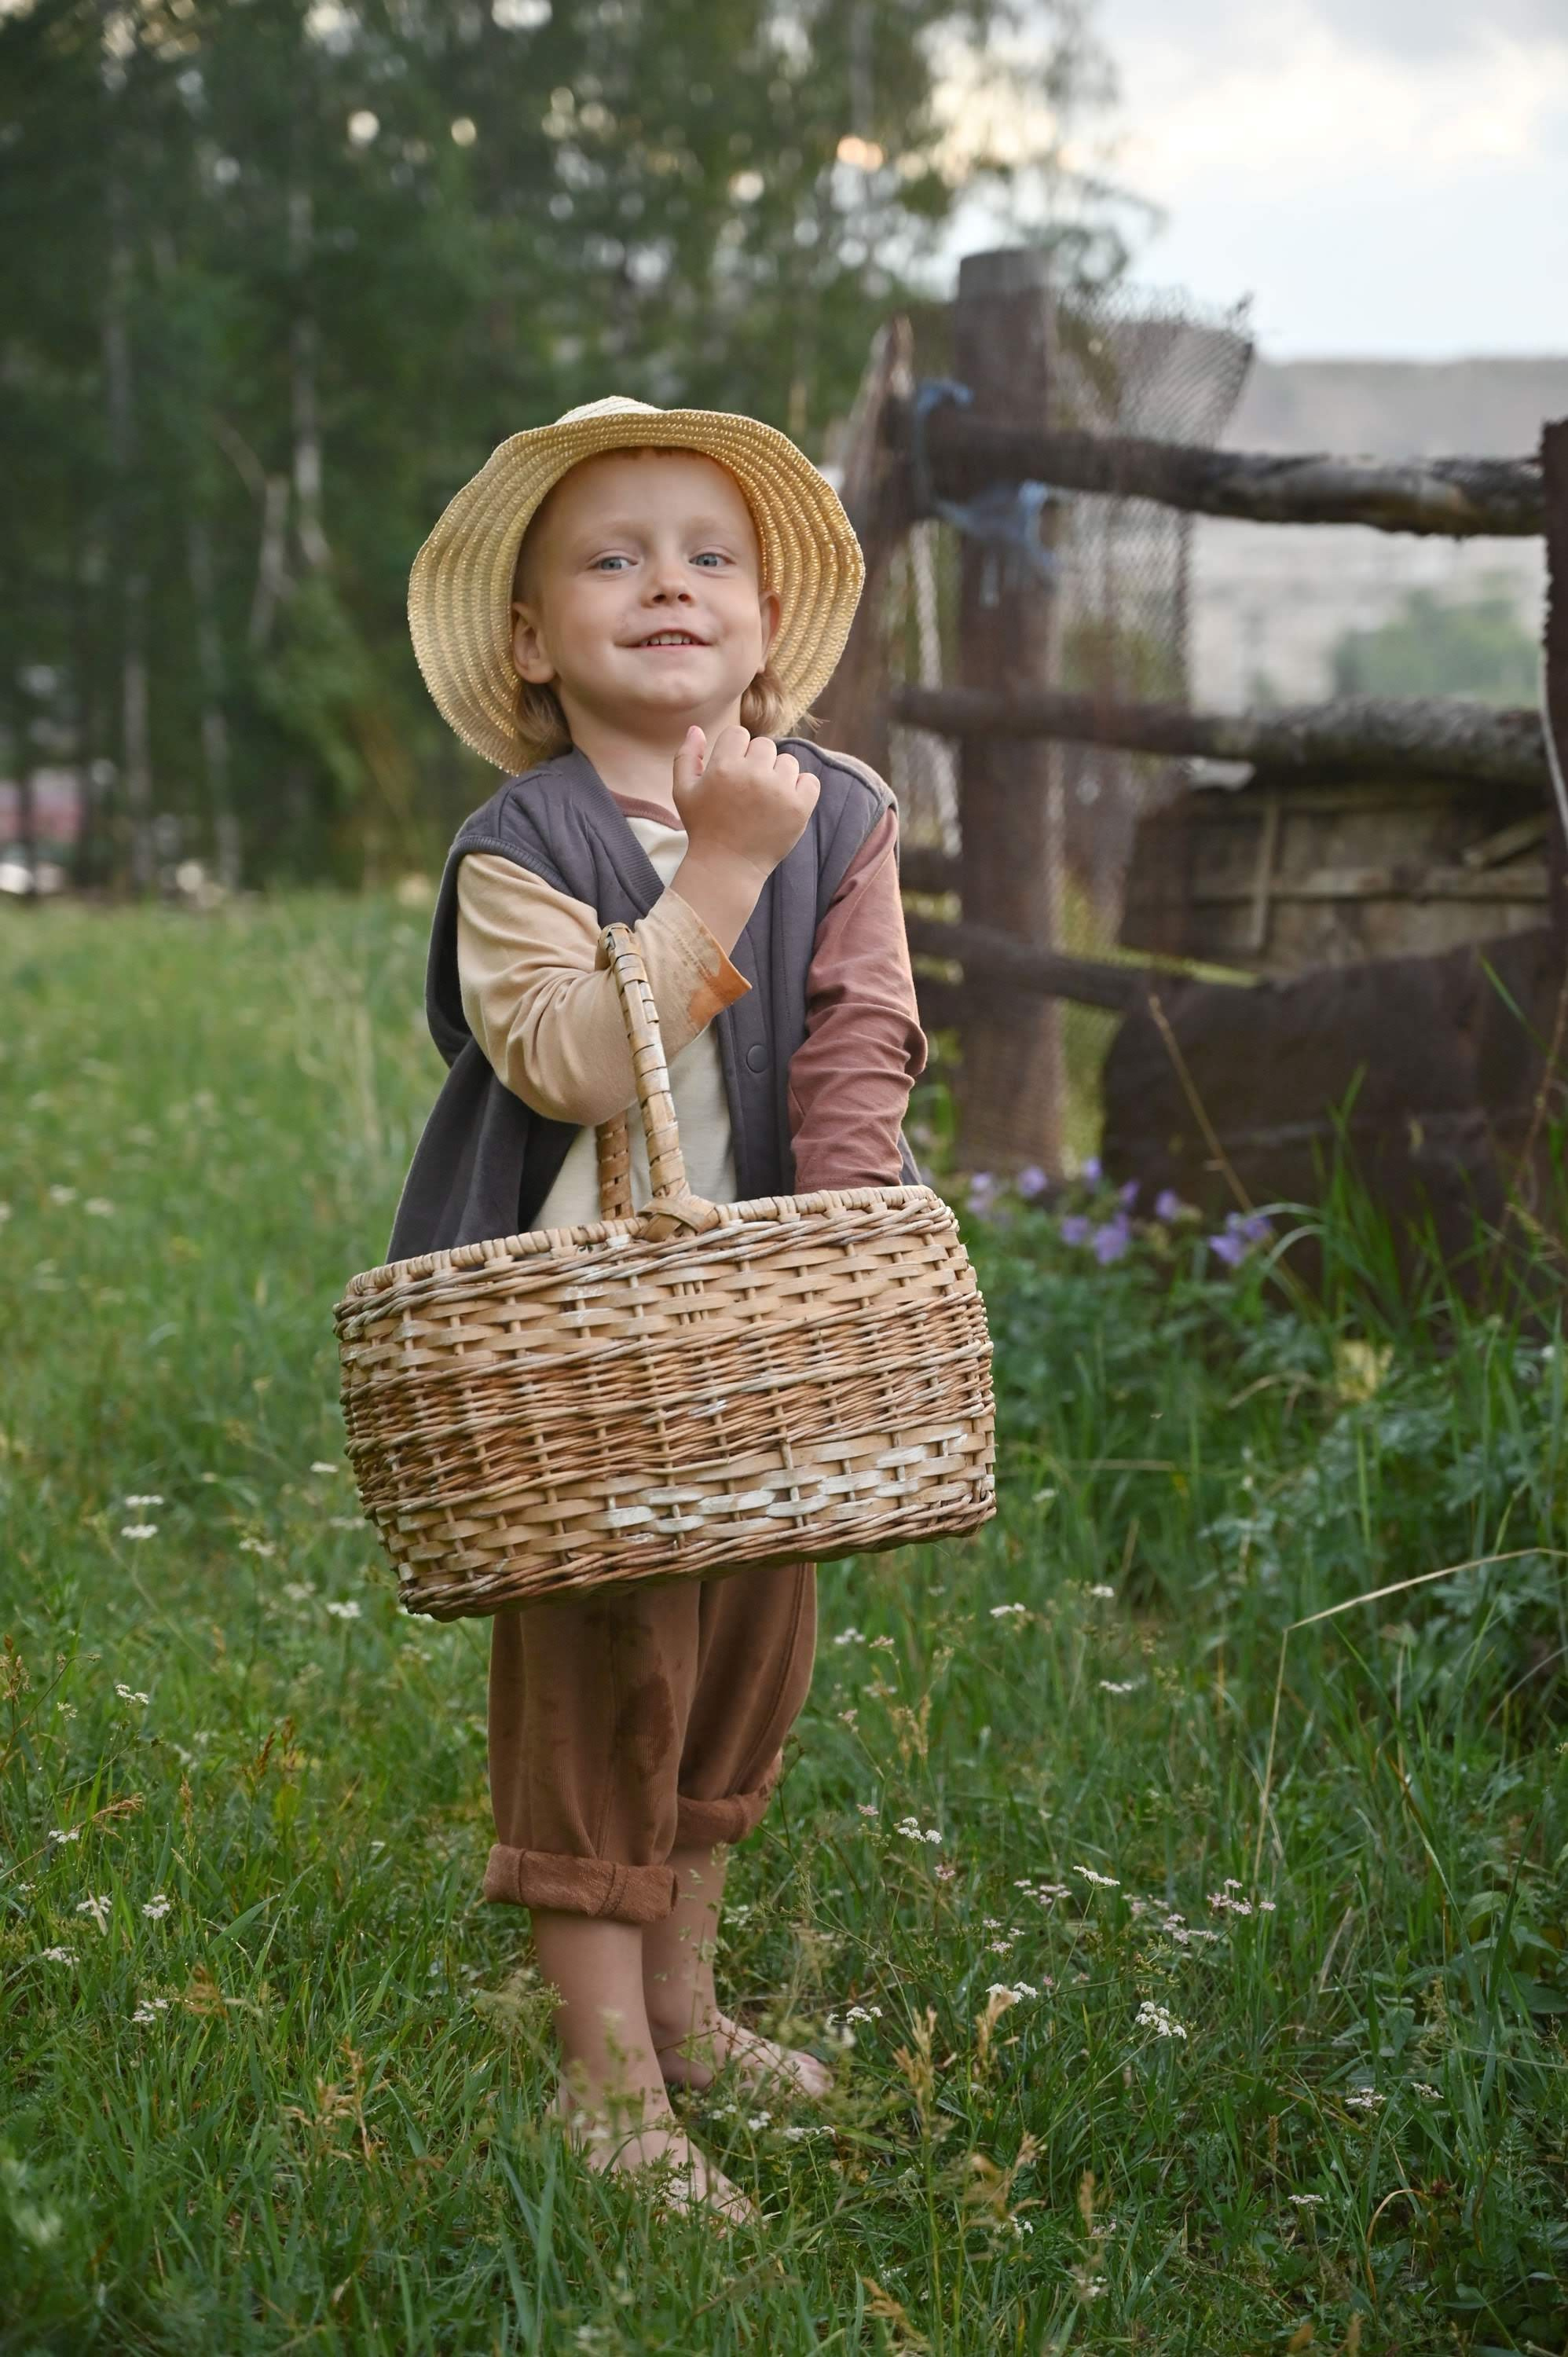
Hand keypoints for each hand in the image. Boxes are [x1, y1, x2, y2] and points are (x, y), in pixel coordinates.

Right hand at [671, 725, 818, 887]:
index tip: (731, 774)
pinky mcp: (799, 808)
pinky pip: (810, 780)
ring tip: (765, 798)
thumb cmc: (703, 828)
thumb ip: (686, 756)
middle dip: (756, 762)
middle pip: (764, 745)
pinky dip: (800, 789)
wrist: (727, 866)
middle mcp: (753, 774)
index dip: (734, 752)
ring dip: (778, 775)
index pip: (738, 734)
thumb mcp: (683, 791)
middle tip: (748, 789)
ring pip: (787, 761)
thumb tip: (697, 729)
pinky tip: (784, 803)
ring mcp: (779, 791)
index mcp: (724, 766)